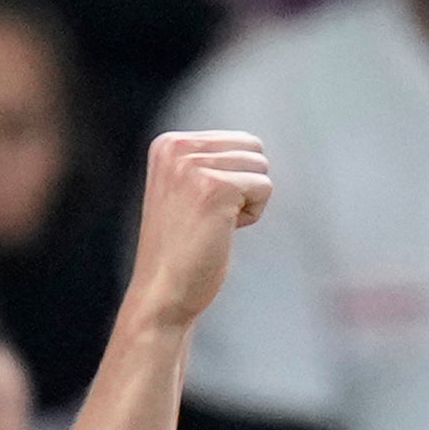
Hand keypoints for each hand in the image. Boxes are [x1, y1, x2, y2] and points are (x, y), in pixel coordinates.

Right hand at [123, 131, 271, 331]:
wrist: (163, 289)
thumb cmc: (182, 245)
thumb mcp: (185, 187)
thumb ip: (210, 160)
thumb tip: (255, 146)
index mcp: (168, 143)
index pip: (241, 140)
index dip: (235, 178)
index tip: (201, 205)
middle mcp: (176, 148)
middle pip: (254, 150)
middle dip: (245, 186)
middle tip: (210, 216)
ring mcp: (193, 166)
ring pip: (261, 168)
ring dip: (247, 201)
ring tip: (213, 223)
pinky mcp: (215, 188)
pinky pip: (265, 187)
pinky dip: (252, 214)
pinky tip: (221, 230)